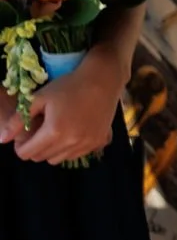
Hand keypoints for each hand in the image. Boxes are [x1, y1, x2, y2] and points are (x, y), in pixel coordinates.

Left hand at [6, 52, 124, 164]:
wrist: (103, 80)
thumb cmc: (68, 86)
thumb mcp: (38, 99)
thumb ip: (18, 121)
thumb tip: (2, 139)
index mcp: (54, 132)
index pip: (27, 153)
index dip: (20, 145)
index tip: (25, 134)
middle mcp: (71, 142)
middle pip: (41, 158)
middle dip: (35, 147)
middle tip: (40, 130)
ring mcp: (87, 144)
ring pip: (58, 159)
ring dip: (52, 150)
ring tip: (57, 131)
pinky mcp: (98, 143)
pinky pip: (76, 155)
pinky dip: (69, 148)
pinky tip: (72, 132)